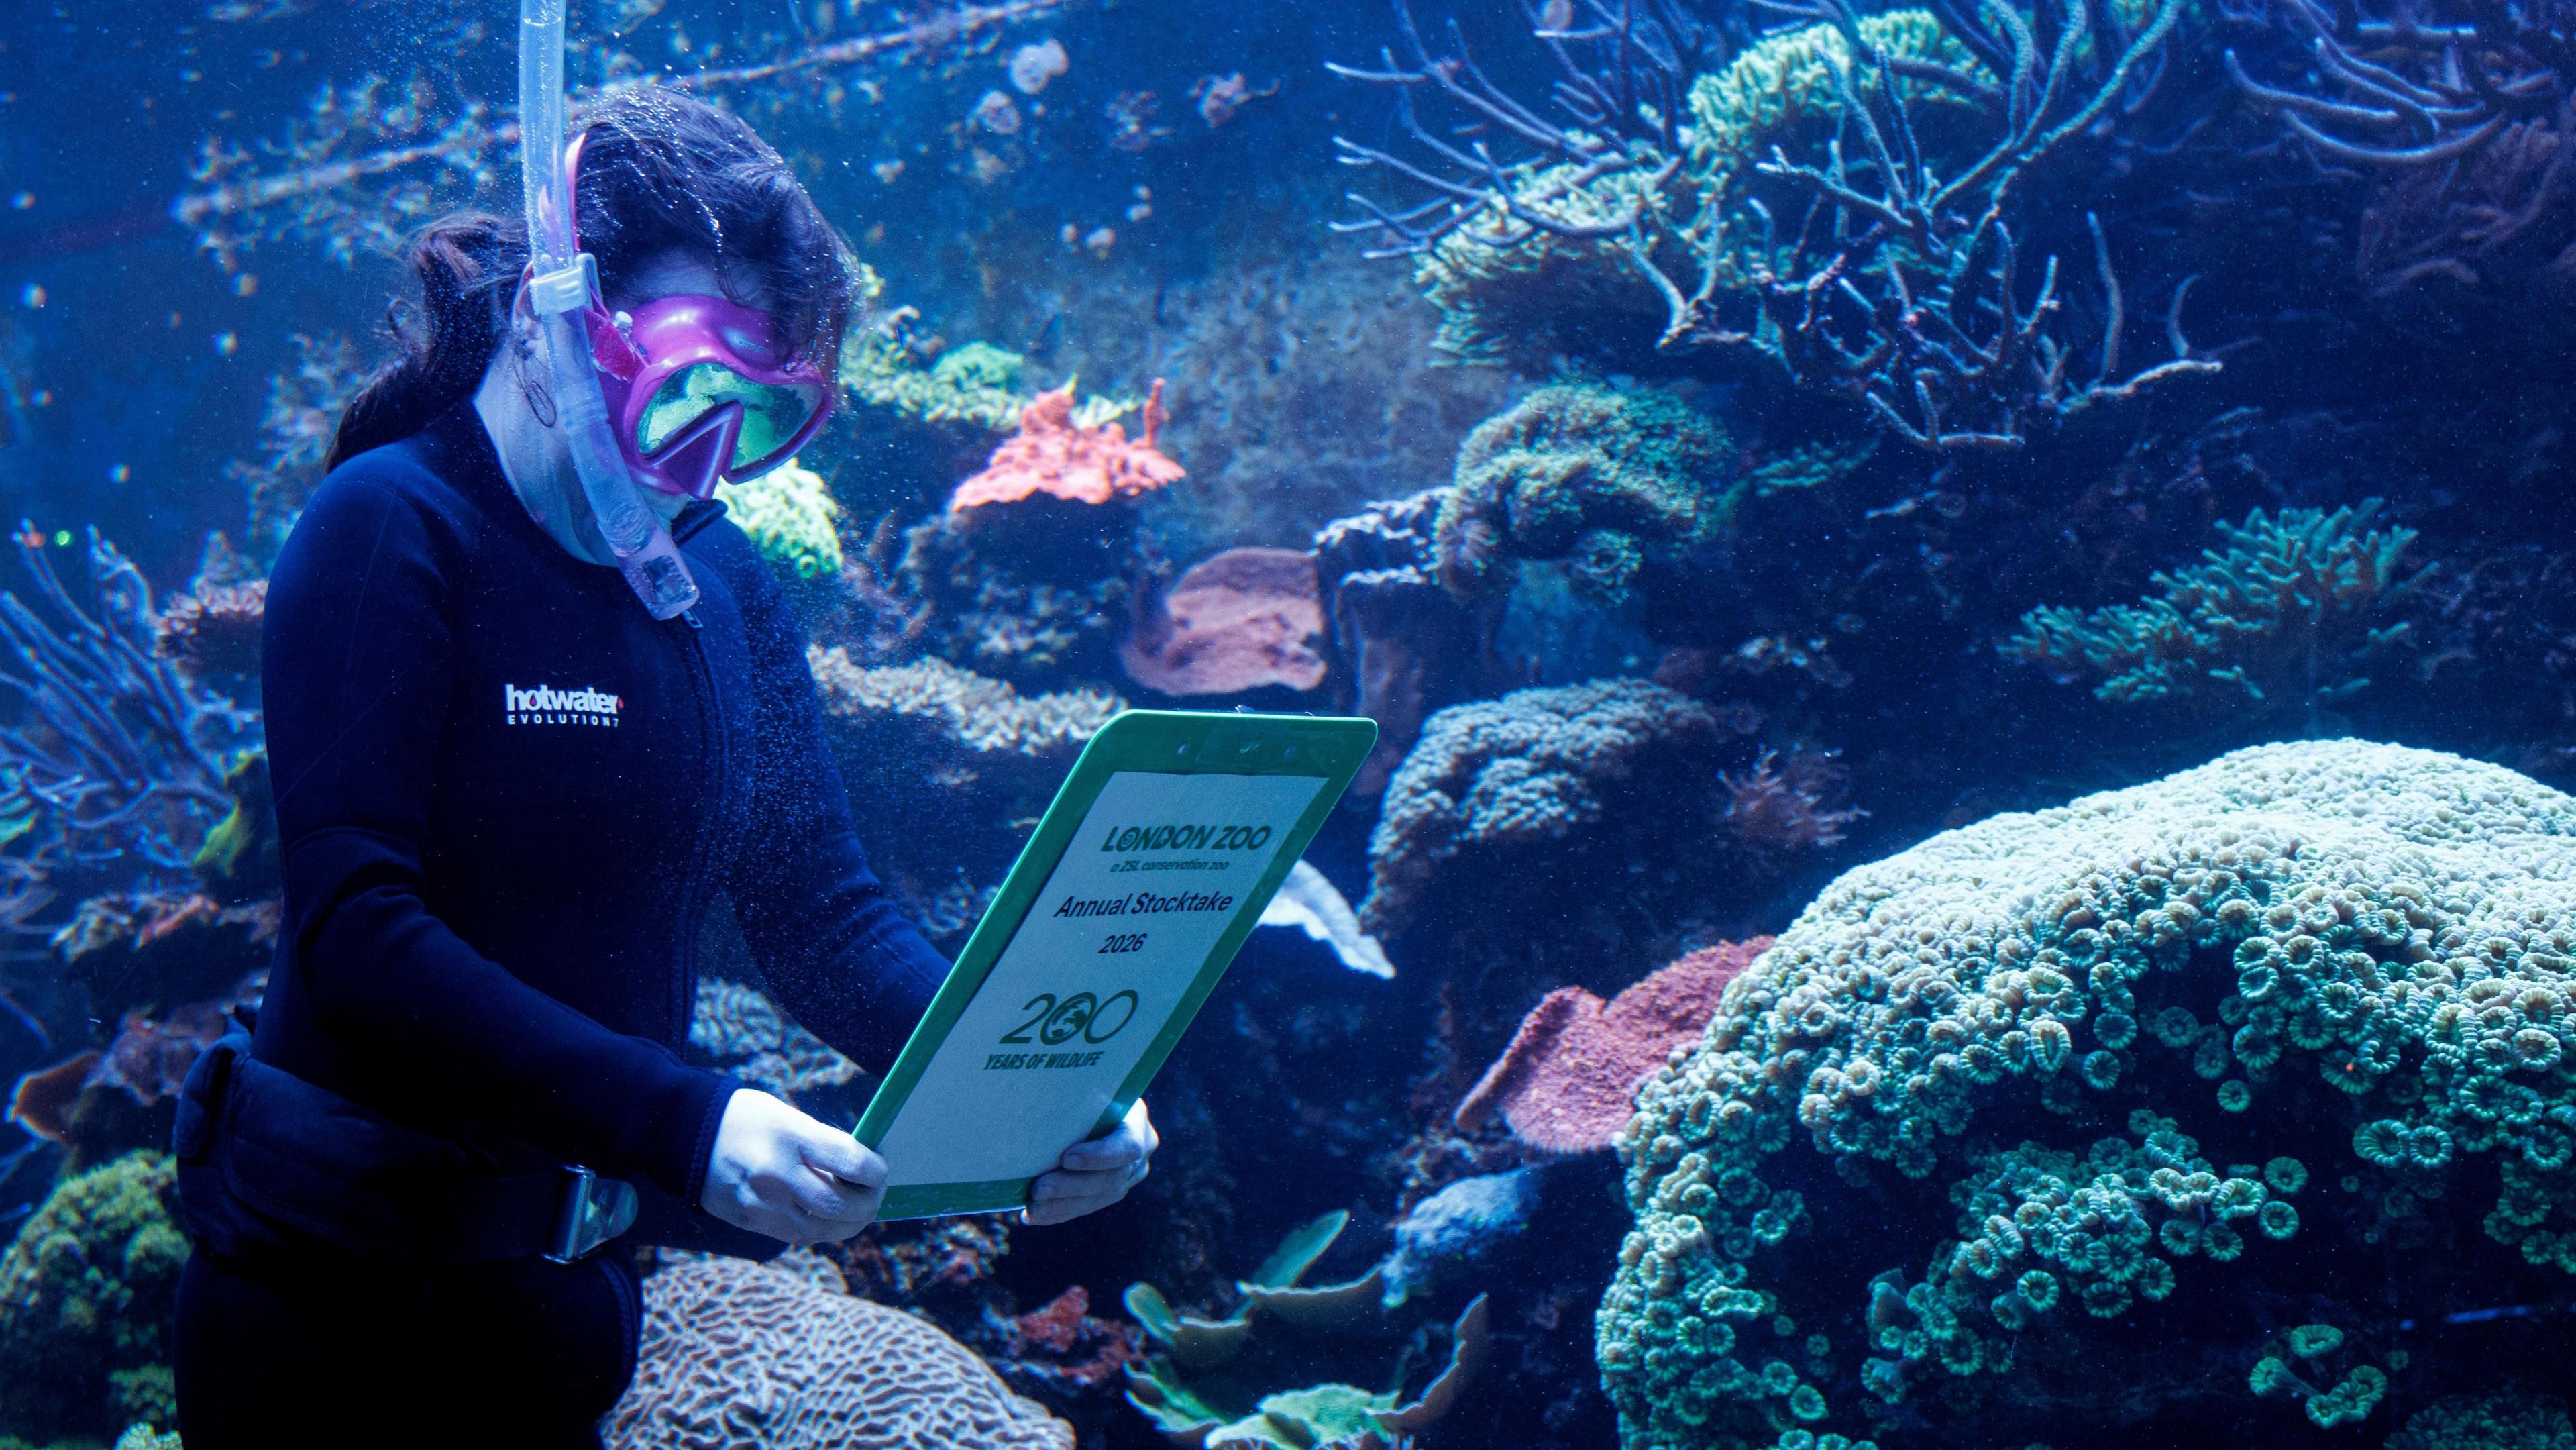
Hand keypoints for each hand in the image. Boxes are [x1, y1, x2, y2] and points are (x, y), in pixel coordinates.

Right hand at [699, 1088, 886, 1245]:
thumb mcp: (786, 1116)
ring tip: (858, 1211)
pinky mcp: (749, 1222)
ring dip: (849, 1224)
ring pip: (822, 1231)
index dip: (876, 1171)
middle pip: (840, 1206)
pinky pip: (797, 1236)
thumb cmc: (744, 1117)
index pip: (850, 1162)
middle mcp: (775, 1174)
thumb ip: (821, 1142)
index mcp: (789, 1137)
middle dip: (869, 1204)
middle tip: (875, 1195)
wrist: (681, 1134)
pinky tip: (828, 1218)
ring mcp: (760, 1204)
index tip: (880, 1169)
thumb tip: (858, 1169)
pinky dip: (820, 1230)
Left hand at [1025, 1098, 1157, 1225]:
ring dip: (1062, 1205)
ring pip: (1099, 1198)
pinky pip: (1087, 1207)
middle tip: (1038, 1189)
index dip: (1099, 1157)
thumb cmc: (1084, 1088)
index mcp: (1136, 1122)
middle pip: (1111, 1178)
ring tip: (1032, 1207)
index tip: (1066, 1158)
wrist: (1098, 1102)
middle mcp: (1141, 1152)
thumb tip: (1031, 1098)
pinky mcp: (1112, 1191)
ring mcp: (1129, 1175)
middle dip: (1071, 1187)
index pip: (1127, 1147)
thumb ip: (1072, 1098)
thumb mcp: (1086, 1087)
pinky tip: (1033, 1216)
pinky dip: (1058, 1212)